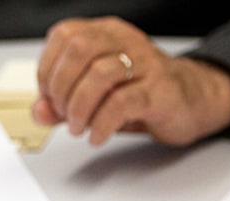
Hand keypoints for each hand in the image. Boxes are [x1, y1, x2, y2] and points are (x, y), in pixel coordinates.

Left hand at [34, 17, 229, 145]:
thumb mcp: (92, 97)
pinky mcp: (159, 91)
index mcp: (105, 34)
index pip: (63, 36)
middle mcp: (125, 41)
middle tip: (64, 114)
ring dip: (79, 108)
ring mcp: (145, 64)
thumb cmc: (139, 93)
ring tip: (79, 127)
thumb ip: (61, 104)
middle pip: (79, 49)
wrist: (190, 100)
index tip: (50, 98)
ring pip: (99, 74)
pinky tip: (97, 135)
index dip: (48, 70)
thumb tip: (39, 112)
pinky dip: (101, 124)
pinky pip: (121, 103)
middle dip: (61, 88)